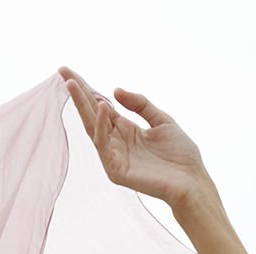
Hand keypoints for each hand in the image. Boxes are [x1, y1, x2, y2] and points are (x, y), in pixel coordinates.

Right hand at [57, 66, 209, 210]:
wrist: (193, 181)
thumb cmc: (182, 155)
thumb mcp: (162, 121)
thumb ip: (141, 105)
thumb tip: (114, 90)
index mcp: (127, 130)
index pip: (101, 107)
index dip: (87, 90)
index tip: (69, 70)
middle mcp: (117, 142)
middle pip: (92, 114)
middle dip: (77, 93)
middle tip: (62, 70)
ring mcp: (114, 156)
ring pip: (93, 127)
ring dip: (82, 105)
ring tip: (73, 83)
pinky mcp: (115, 170)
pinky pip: (103, 144)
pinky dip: (101, 125)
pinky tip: (103, 107)